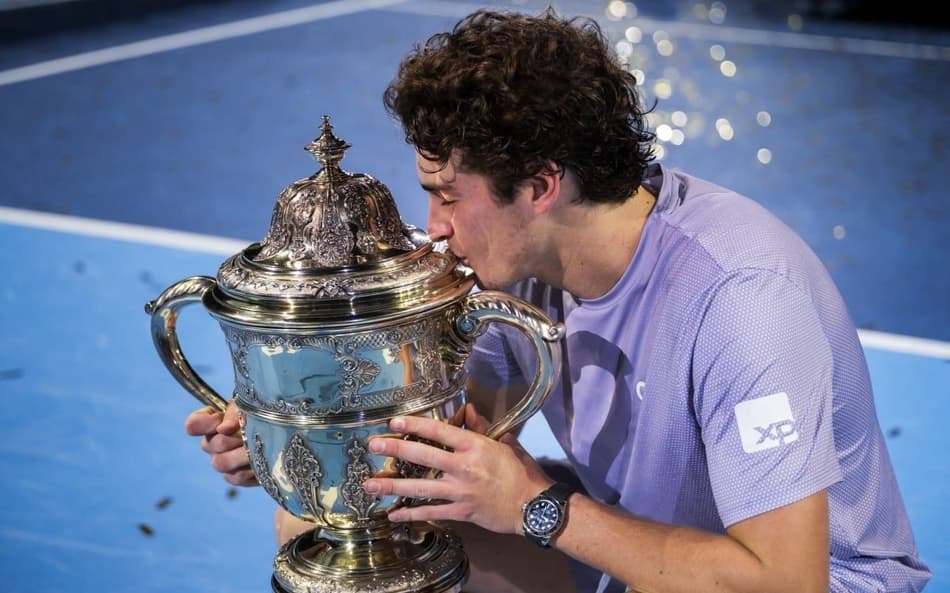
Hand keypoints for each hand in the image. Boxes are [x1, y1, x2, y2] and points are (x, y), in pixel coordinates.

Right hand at [183, 401, 257, 486]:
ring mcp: (222, 462)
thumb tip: (223, 428)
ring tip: (259, 447)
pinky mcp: (236, 477)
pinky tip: (262, 460)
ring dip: (242, 454)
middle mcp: (212, 443)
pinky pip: (236, 477)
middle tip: (252, 433)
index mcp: (212, 422)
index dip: (205, 424)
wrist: (283, 435)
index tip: (223, 422)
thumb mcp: (250, 407)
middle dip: (233, 438)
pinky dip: (250, 468)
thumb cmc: (263, 416)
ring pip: (221, 463)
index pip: (194, 424)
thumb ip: (234, 413)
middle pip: (210, 445)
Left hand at [363, 403, 553, 534]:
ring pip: (420, 487)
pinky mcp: (461, 511)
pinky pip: (431, 512)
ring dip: (393, 486)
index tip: (395, 422)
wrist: (533, 505)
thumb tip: (467, 410)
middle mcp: (464, 467)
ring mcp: (460, 491)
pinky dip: (411, 514)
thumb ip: (481, 427)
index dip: (415, 425)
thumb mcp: (504, 443)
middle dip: (395, 450)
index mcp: (474, 446)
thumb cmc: (521, 472)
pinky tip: (393, 514)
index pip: (439, 431)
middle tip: (373, 446)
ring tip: (370, 484)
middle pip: (423, 456)